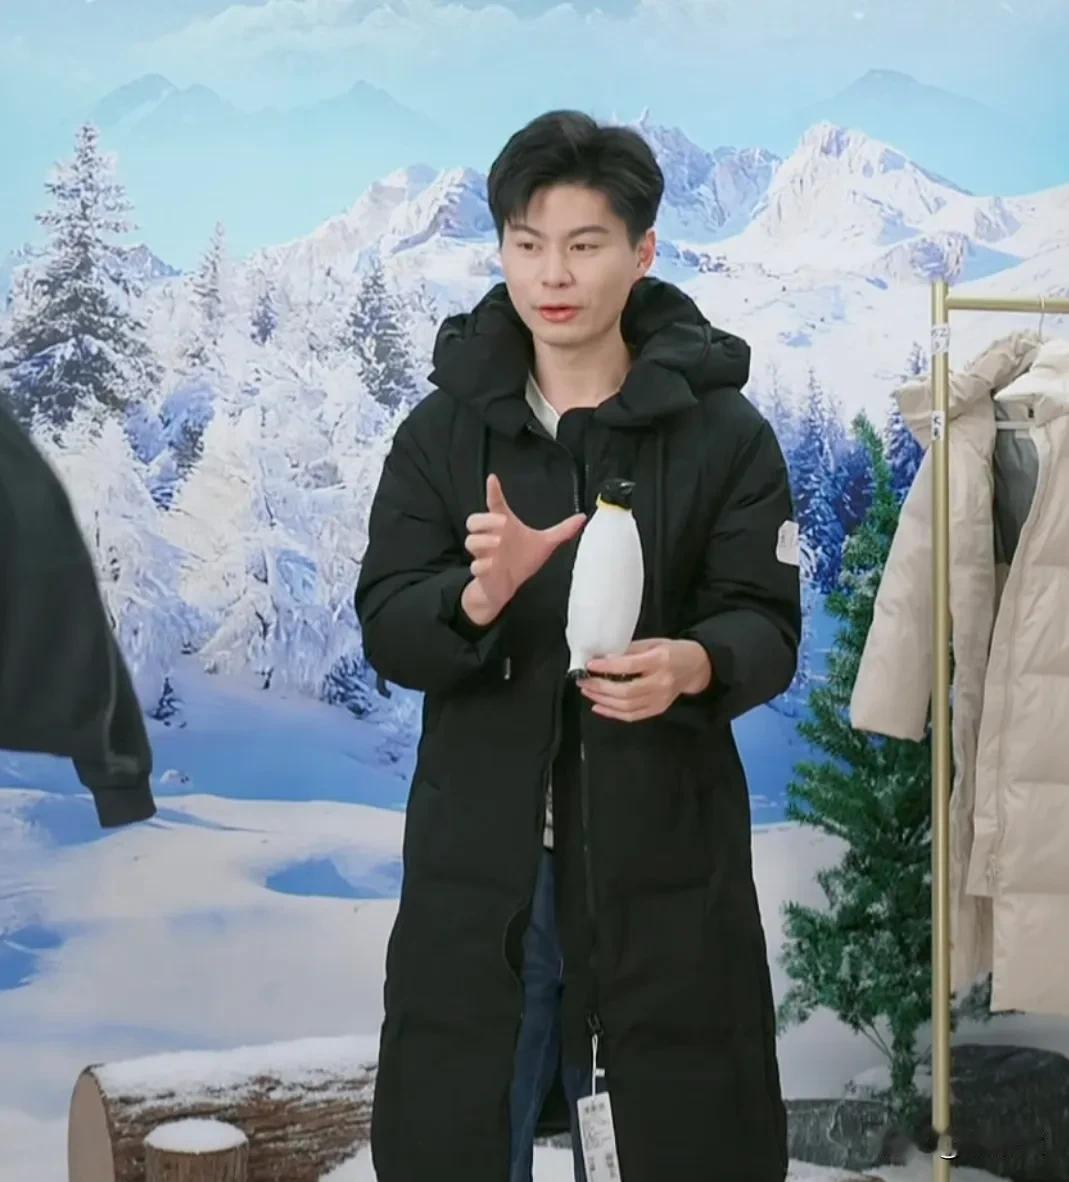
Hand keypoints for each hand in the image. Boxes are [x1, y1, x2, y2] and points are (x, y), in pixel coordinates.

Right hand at [461, 474, 585, 625]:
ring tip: (498, 542)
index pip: (495, 504)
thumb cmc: (522, 560)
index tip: (493, 479)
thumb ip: (562, 530)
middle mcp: (490, 538)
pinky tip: (492, 565)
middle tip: (502, 523)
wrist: (507, 586)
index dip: (493, 491)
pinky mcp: (482, 572)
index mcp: (504, 526)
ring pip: (471, 542)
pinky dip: (482, 565)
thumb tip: (582, 517)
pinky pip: (475, 567)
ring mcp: (484, 555)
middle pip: (474, 520)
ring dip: (482, 541)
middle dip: (485, 520)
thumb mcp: (545, 544)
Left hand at [580, 639, 712, 721]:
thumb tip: (603, 657)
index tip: (590, 664)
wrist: (695, 667)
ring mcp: (660, 699)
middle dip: (600, 687)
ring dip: (603, 700)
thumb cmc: (672, 651)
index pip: (629, 666)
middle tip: (583, 680)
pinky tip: (599, 706)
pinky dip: (613, 713)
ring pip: (626, 706)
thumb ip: (630, 651)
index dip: (607, 667)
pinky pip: (632, 715)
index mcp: (660, 661)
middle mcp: (660, 682)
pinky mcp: (658, 709)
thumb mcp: (653, 643)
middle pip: (625, 691)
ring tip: (588, 691)